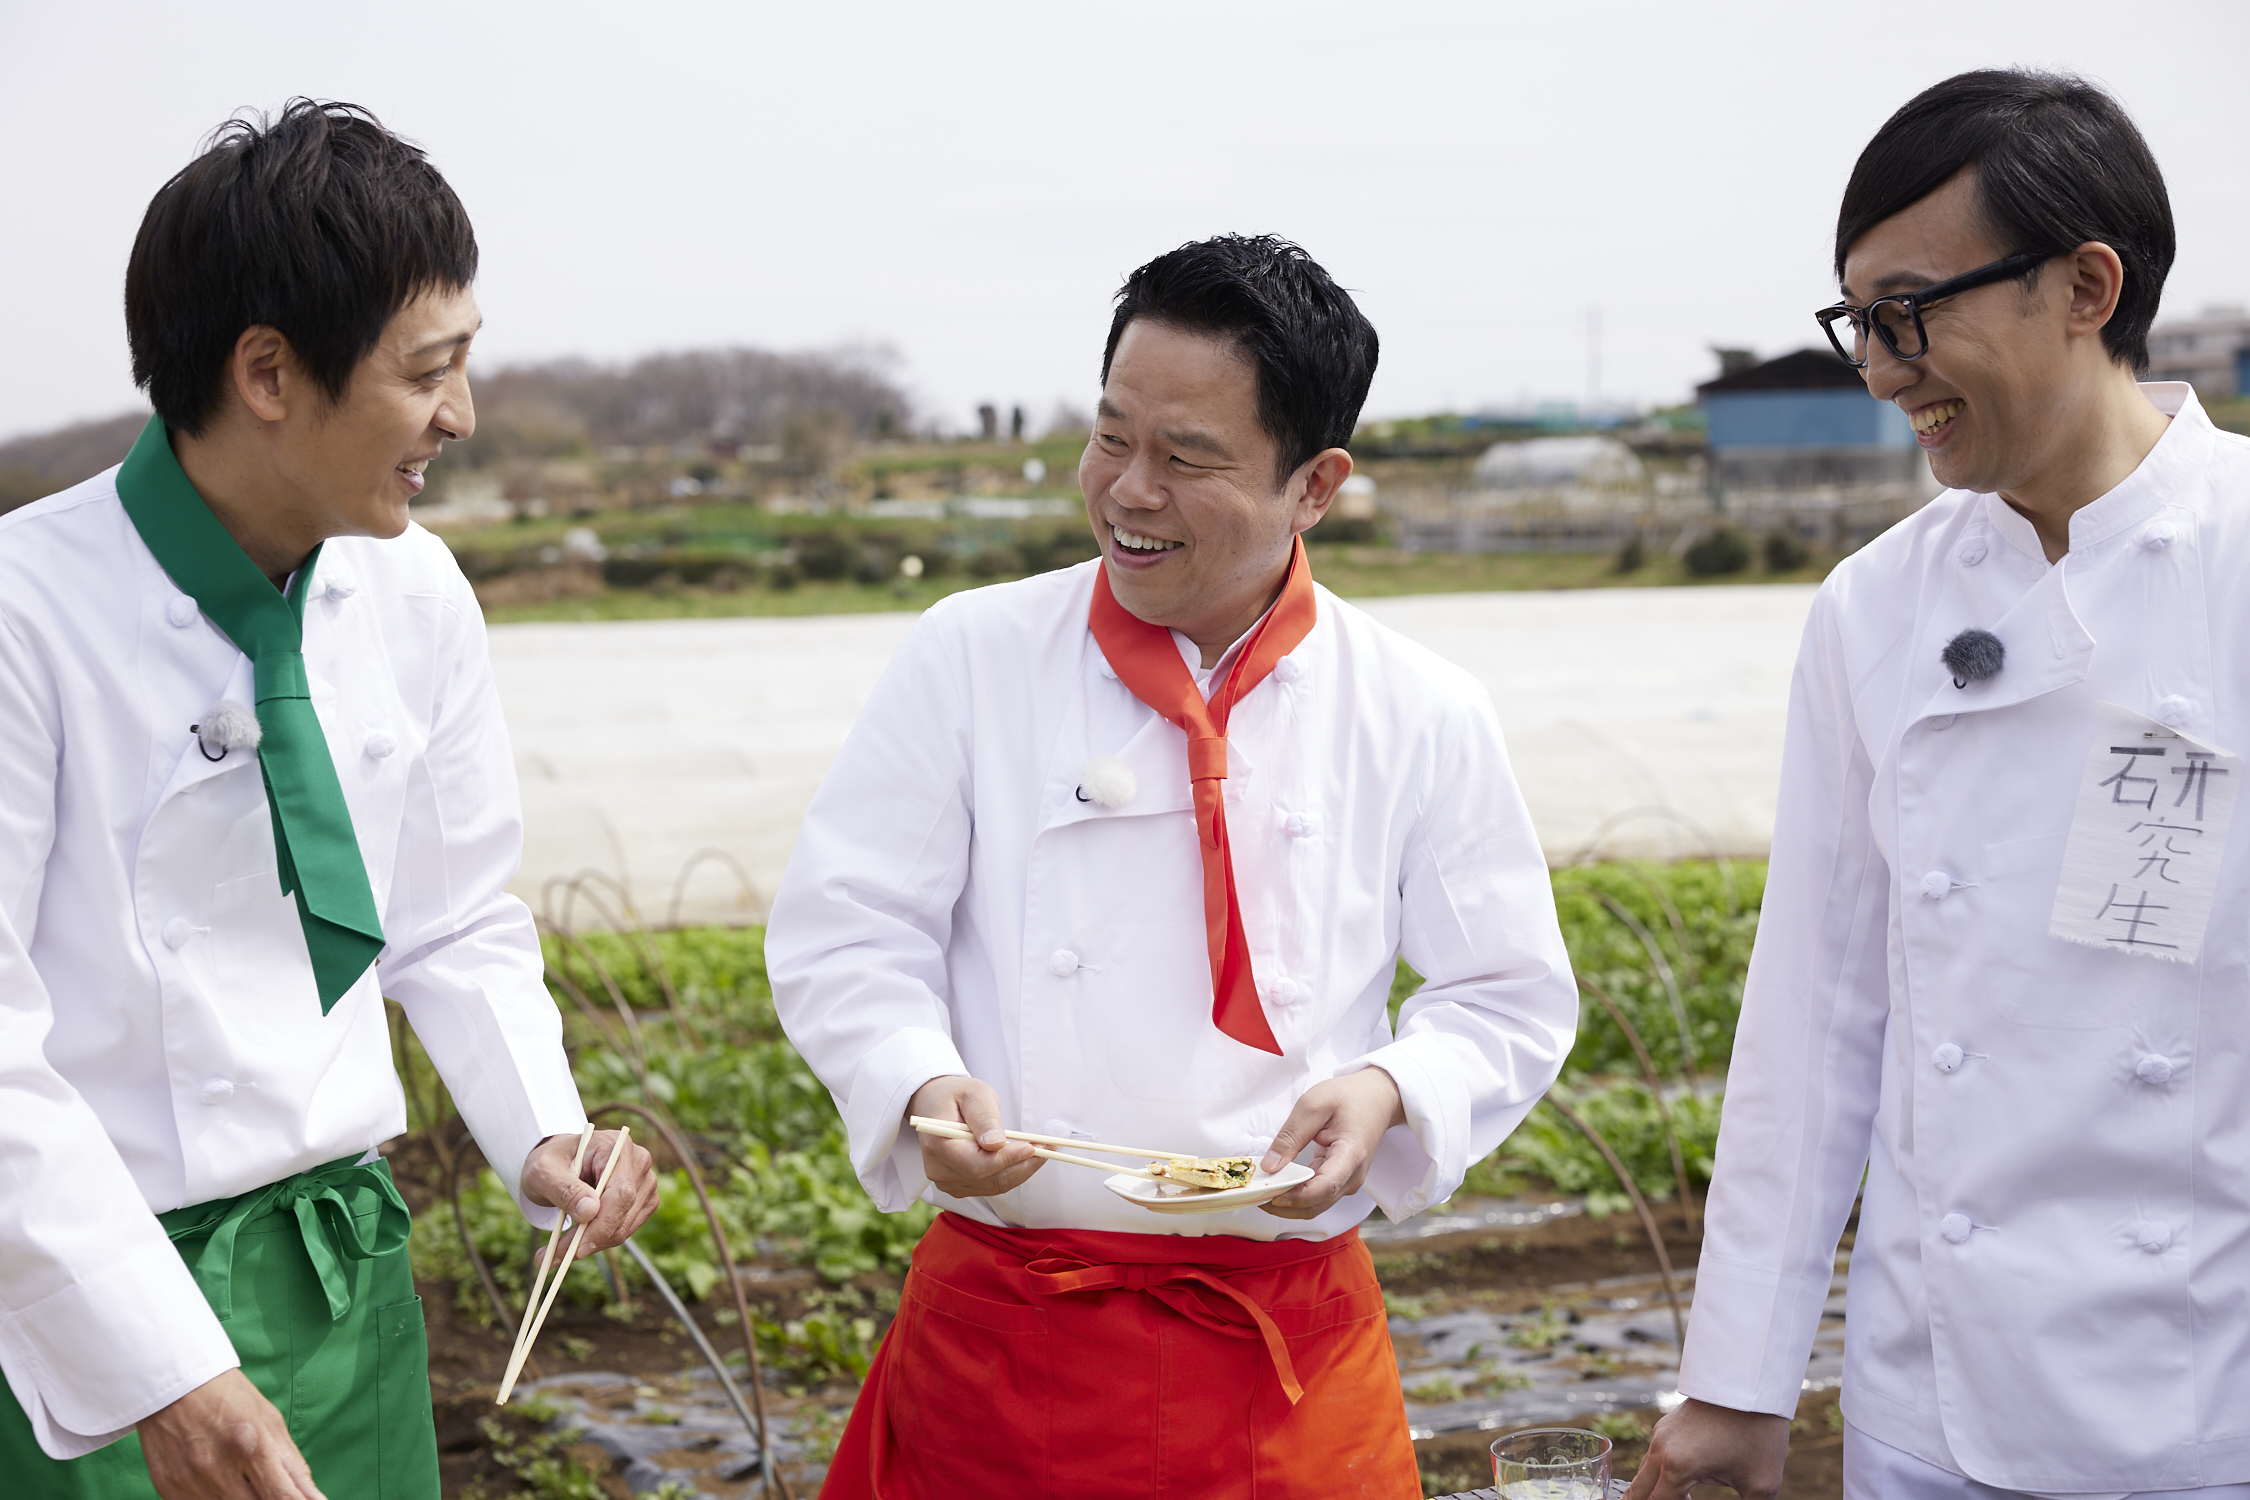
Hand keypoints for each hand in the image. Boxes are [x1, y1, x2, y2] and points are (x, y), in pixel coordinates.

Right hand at [137, 1368, 323, 1499]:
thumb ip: (294, 1466)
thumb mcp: (270, 1421)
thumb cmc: (229, 1398)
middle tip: (270, 1486)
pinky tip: (219, 1483)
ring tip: (243, 1479)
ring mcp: (189, 1482)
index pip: (282, 1497)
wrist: (172, 1384)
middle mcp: (218, 1468)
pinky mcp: (168, 1489)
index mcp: (251, 1445)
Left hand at [522, 1128, 657, 1268]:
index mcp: (616, 1146)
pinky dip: (600, 1241)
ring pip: (625, 1226)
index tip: (576, 1249)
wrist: (558, 1163)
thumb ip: (565, 1190)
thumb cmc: (550, 1163)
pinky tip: (577, 1240)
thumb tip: (589, 1212)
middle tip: (554, 1257)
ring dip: (592, 1243)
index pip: (621, 1192)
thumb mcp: (543, 1172)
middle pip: (624, 1212)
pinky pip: (625, 1229)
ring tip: (558, 1251)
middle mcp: (639, 1162)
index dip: (603, 1224)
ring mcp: (645, 1182)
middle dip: (590, 1239)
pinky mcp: (643, 1200)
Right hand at [908, 1075, 1041, 1197]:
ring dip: (1022, 1170)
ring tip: (1043, 1149)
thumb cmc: (956, 1095)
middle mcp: (939, 1169)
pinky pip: (991, 1186)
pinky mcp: (959, 1186)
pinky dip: (1012, 1173)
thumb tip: (996, 1144)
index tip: (1032, 1147)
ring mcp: (947, 1181)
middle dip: (1023, 1165)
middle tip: (1048, 1148)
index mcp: (938, 1145)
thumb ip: (984, 1118)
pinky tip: (1026, 1158)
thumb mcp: (973, 1095)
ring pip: (994, 1185)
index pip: (977, 1165)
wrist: (936, 1105)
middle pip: (988, 1179)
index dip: (1007, 1159)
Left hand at [1258, 1066, 1405, 1218]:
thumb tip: (1270, 1166)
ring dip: (1287, 1204)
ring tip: (1260, 1190)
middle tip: (1253, 1193)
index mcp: (1350, 1156)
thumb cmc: (1349, 1097)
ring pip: (1314, 1206)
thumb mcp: (1314, 1105)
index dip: (1295, 1197)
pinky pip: (1316, 1196)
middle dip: (1283, 1205)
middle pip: (1315, 1205)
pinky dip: (1294, 1195)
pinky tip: (1276, 1185)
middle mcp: (1352, 1177)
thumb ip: (1291, 1136)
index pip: (1323, 1188)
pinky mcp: (1340, 1181)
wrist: (1377, 1099)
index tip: (1269, 1193)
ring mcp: (1347, 1182)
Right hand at [1623, 1398, 1790, 1498]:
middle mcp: (1661, 1450)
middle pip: (1636, 1492)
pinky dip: (1659, 1473)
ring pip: (1643, 1473)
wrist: (1752, 1383)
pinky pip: (1653, 1456)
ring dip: (1654, 1490)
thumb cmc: (1759, 1435)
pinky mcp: (1667, 1424)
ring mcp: (1661, 1434)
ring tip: (1677, 1496)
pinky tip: (1682, 1478)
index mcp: (1678, 1468)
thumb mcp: (1761, 1486)